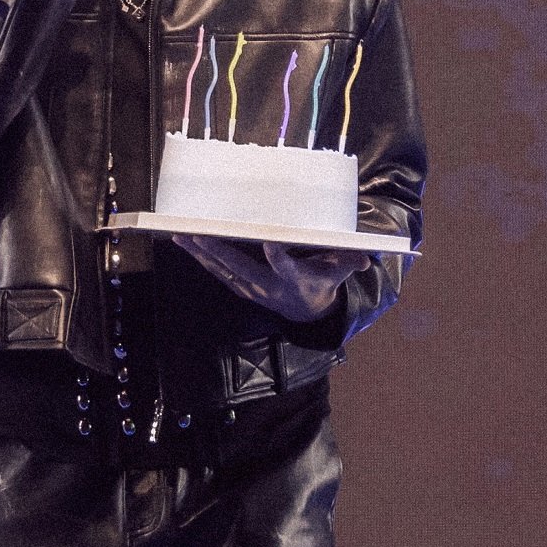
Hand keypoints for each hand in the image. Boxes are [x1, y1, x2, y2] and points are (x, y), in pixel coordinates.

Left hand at [171, 235, 370, 322]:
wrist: (307, 313)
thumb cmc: (323, 282)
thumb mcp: (338, 273)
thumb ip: (348, 263)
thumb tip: (366, 258)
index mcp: (295, 279)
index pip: (286, 268)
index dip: (278, 258)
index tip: (269, 243)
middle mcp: (268, 286)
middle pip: (241, 268)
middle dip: (220, 252)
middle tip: (200, 234)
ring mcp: (251, 288)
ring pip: (222, 270)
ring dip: (200, 253)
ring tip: (180, 235)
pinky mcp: (240, 287)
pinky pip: (217, 272)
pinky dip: (200, 258)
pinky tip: (183, 242)